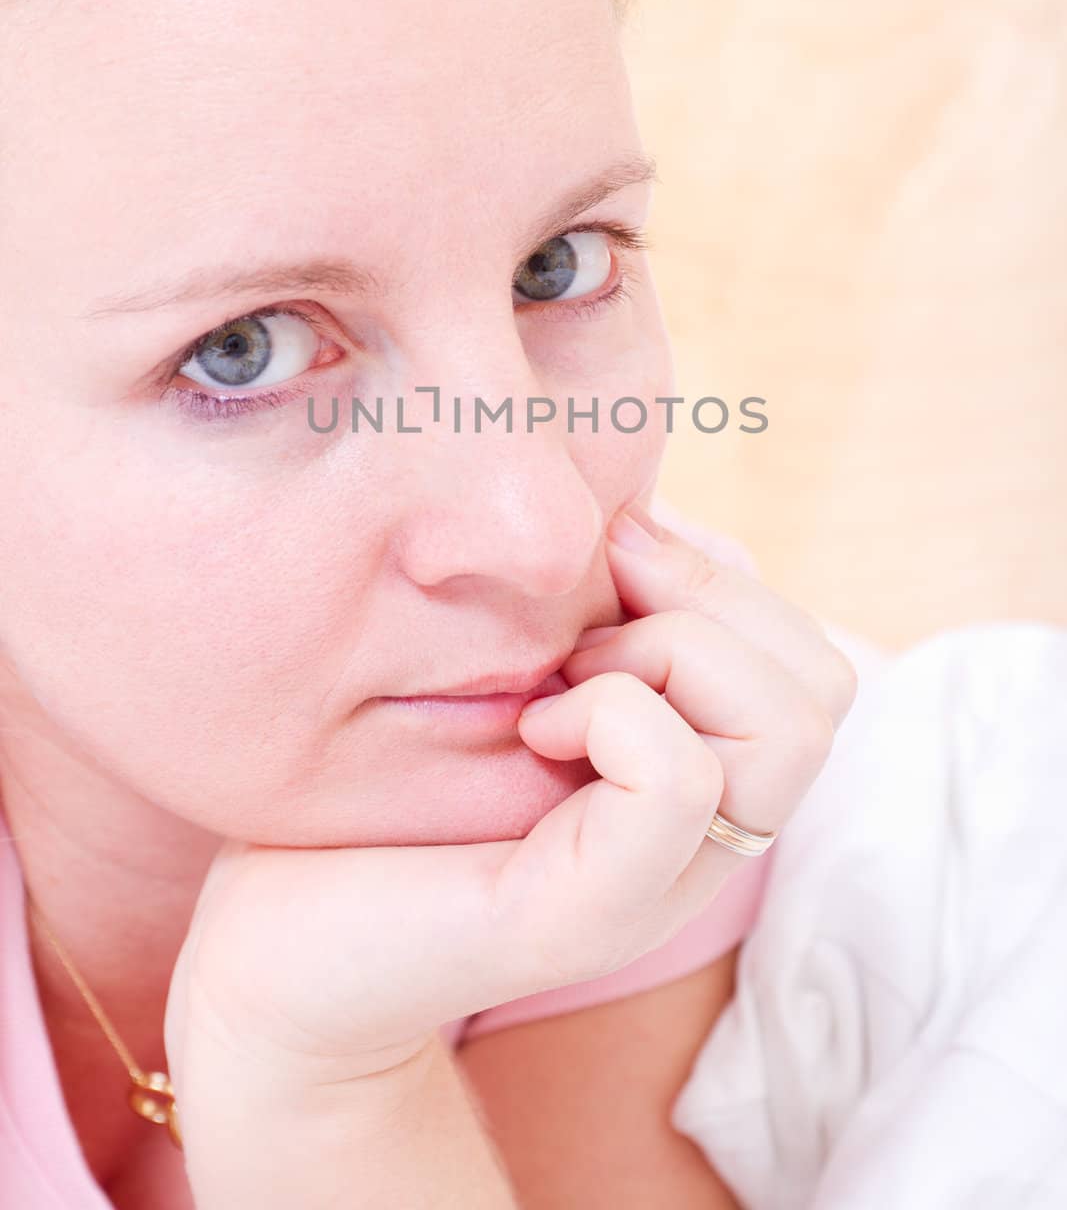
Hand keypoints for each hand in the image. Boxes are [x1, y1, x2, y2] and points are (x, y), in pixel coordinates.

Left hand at [164, 499, 855, 1117]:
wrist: (271, 935)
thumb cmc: (381, 784)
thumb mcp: (511, 668)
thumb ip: (594, 606)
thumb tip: (639, 511)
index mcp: (694, 778)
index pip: (812, 663)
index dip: (718, 579)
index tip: (602, 568)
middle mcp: (702, 842)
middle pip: (821, 688)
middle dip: (705, 607)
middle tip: (581, 632)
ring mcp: (658, 884)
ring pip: (787, 730)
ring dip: (669, 655)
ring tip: (561, 681)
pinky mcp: (590, 915)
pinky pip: (678, 778)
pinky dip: (612, 713)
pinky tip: (530, 727)